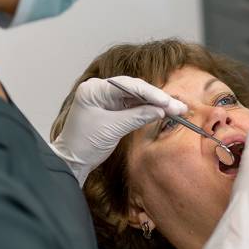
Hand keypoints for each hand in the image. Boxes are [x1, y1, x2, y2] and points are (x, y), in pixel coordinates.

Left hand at [51, 76, 186, 185]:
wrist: (72, 161)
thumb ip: (137, 116)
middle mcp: (100, 90)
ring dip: (156, 104)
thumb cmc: (83, 144)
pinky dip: (148, 110)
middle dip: (157, 98)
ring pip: (136, 97)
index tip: (167, 102)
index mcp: (94, 89)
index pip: (128, 86)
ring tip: (176, 109)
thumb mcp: (112, 129)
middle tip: (177, 106)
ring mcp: (107, 99)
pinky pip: (133, 105)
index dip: (151, 94)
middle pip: (134, 89)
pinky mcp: (112, 109)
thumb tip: (161, 110)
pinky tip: (163, 112)